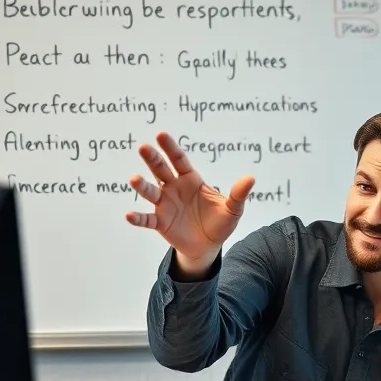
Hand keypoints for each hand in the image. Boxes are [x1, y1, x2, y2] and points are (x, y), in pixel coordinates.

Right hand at [126, 132, 254, 273]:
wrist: (208, 245)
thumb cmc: (219, 223)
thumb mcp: (232, 209)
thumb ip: (238, 194)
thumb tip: (251, 178)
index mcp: (191, 180)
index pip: (179, 160)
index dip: (171, 148)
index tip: (161, 135)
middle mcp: (174, 188)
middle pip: (161, 170)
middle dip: (152, 159)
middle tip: (144, 147)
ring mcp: (165, 205)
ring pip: (151, 192)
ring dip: (142, 186)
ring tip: (134, 179)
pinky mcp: (160, 223)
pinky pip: (147, 219)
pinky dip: (138, 218)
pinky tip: (129, 215)